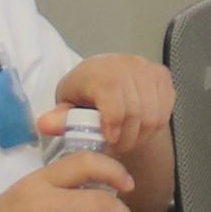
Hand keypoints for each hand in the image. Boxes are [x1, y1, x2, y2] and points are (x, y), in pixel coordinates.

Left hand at [47, 54, 175, 167]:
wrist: (104, 78)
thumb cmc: (82, 96)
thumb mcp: (66, 107)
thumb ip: (59, 119)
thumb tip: (44, 125)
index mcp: (96, 71)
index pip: (113, 97)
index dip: (113, 122)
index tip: (109, 140)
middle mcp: (124, 64)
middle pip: (136, 111)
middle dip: (127, 137)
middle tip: (118, 147)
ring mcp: (146, 68)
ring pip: (154, 114)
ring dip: (142, 135)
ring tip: (129, 140)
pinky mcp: (161, 75)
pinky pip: (166, 109)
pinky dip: (155, 126)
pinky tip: (141, 128)